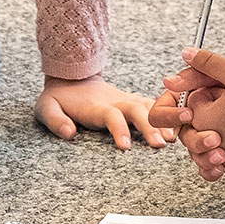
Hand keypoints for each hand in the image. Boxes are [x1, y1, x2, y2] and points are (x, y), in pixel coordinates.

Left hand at [35, 75, 167, 149]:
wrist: (70, 77)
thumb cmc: (57, 99)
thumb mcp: (46, 108)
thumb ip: (55, 121)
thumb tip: (69, 133)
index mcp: (95, 106)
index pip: (110, 115)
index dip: (118, 129)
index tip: (126, 146)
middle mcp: (114, 101)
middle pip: (136, 109)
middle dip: (149, 126)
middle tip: (161, 144)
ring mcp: (125, 99)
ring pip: (147, 106)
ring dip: (162, 120)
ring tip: (174, 138)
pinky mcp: (132, 100)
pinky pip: (152, 104)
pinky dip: (166, 112)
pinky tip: (178, 125)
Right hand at [149, 64, 224, 178]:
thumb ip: (201, 69)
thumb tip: (172, 75)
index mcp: (189, 100)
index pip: (163, 110)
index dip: (170, 115)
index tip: (189, 115)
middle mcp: (194, 120)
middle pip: (180, 135)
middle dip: (195, 139)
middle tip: (215, 139)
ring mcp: (205, 138)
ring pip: (193, 153)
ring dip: (204, 157)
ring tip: (222, 156)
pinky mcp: (217, 153)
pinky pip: (207, 166)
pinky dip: (211, 169)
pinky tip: (221, 168)